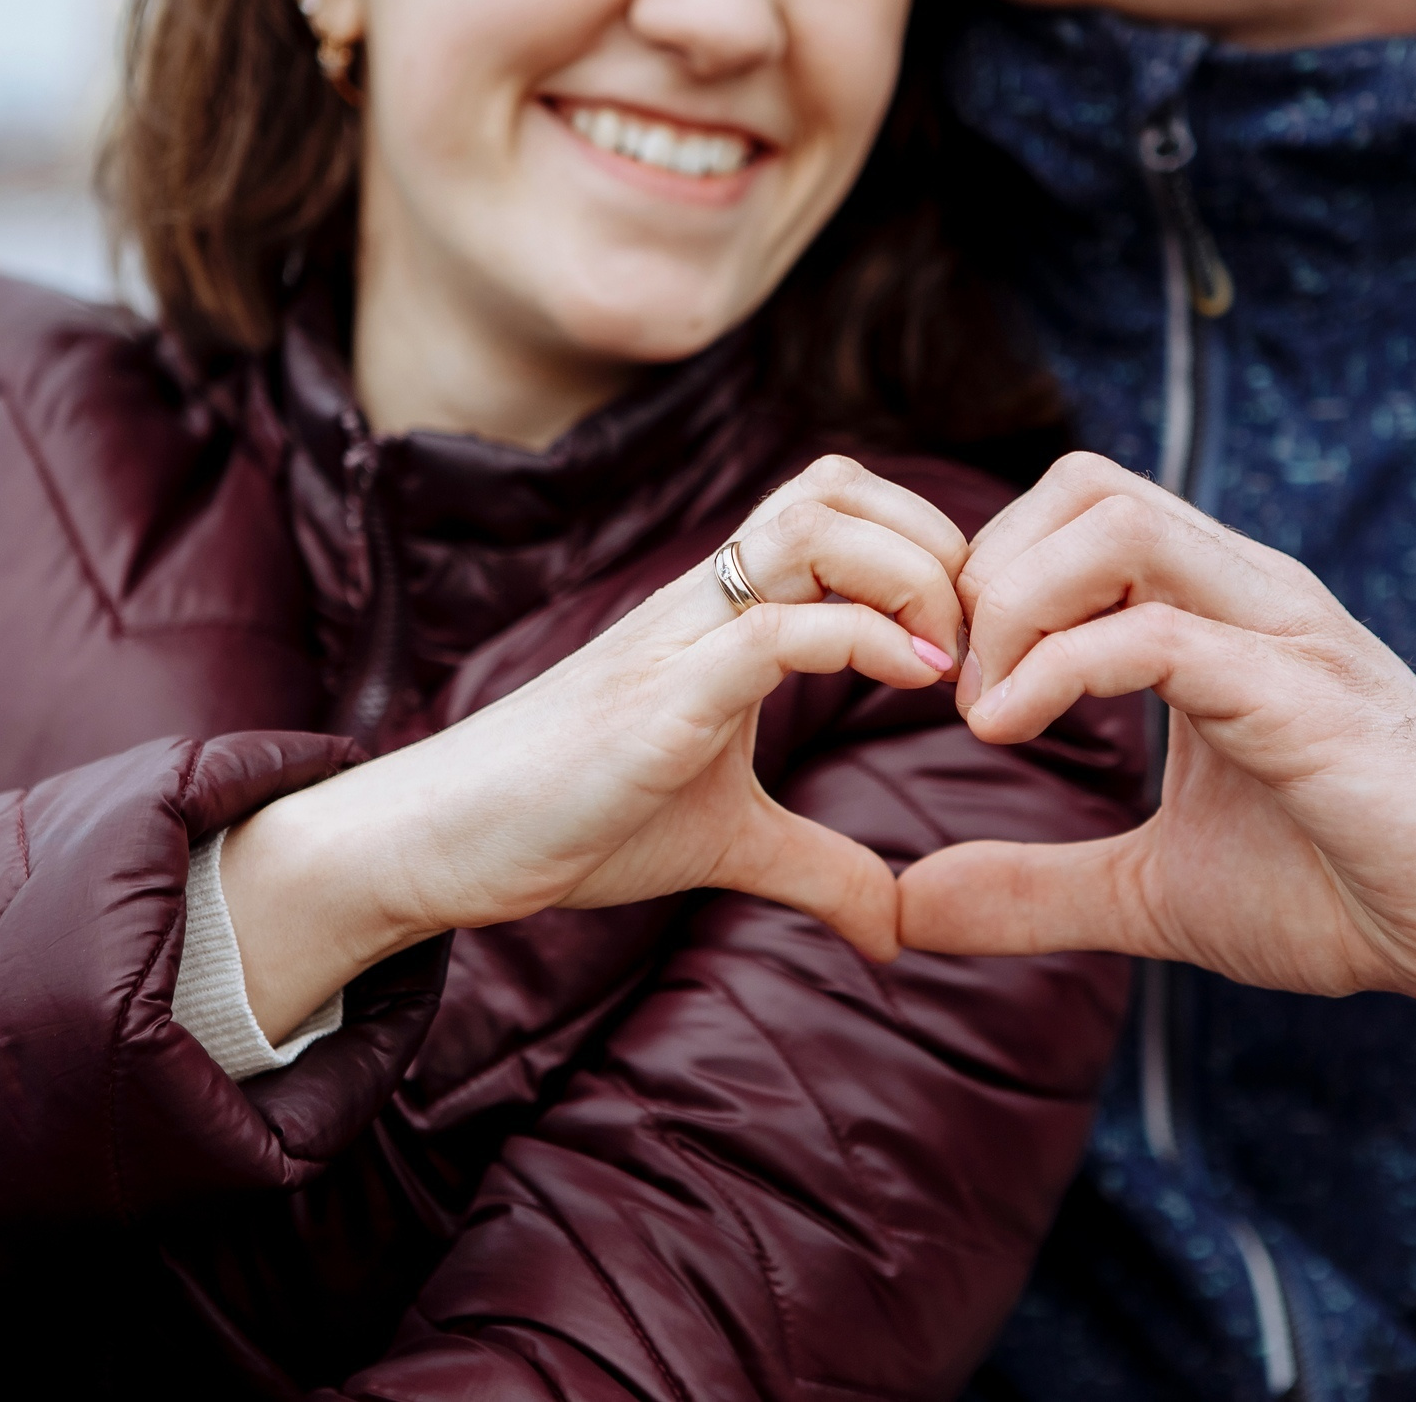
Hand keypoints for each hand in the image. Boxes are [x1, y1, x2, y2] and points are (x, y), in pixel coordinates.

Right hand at [224, 455, 967, 1040]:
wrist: (446, 841)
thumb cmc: (574, 820)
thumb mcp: (727, 843)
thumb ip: (817, 867)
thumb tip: (897, 931)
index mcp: (723, 612)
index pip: (839, 501)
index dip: (926, 544)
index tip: (966, 643)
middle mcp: (705, 601)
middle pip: (836, 483)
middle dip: (933, 540)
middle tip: (969, 645)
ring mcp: (681, 641)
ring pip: (813, 525)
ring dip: (909, 574)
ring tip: (942, 661)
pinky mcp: (660, 701)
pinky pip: (774, 628)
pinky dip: (861, 638)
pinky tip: (915, 683)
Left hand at [897, 455, 1415, 1054]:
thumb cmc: (1349, 890)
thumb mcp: (1154, 892)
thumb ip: (1034, 885)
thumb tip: (906, 906)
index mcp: (1215, 613)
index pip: (1073, 511)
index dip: (983, 575)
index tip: (943, 684)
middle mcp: (1249, 594)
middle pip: (1084, 482)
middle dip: (985, 569)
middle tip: (952, 686)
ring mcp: (1281, 633)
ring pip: (1114, 521)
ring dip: (1015, 604)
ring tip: (984, 710)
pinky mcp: (1303, 697)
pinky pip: (1158, 632)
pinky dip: (1059, 669)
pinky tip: (1011, 732)